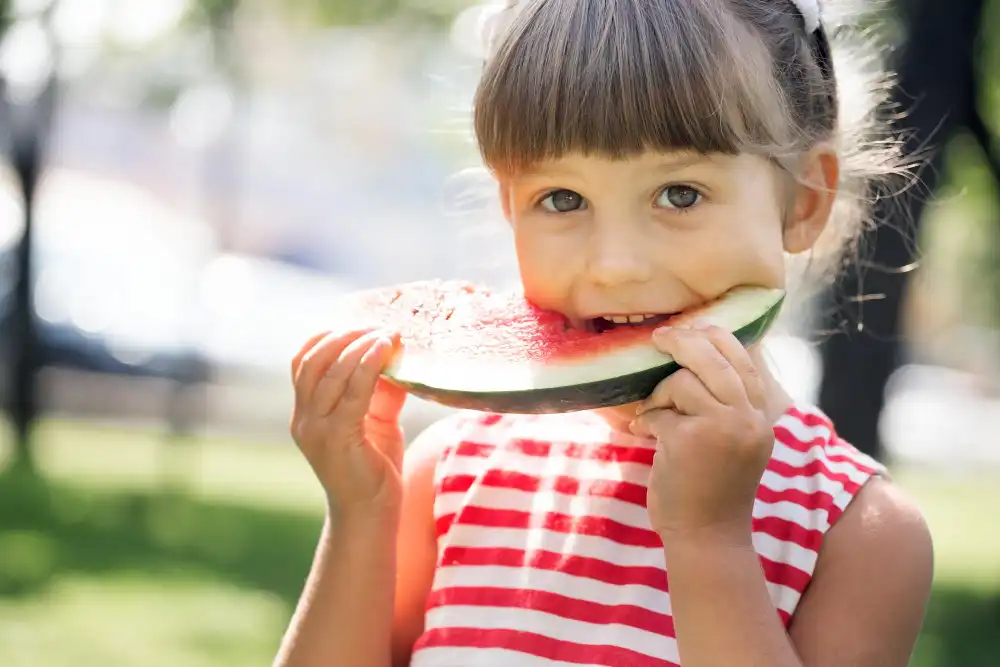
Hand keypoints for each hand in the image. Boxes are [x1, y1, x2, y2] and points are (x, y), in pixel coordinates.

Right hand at [290, 328, 408, 517]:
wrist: (370, 517)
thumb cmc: (374, 471)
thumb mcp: (378, 421)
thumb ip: (382, 390)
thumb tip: (398, 356)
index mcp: (306, 414)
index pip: (302, 362)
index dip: (327, 337)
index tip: (360, 324)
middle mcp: (303, 420)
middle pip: (312, 360)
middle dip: (343, 336)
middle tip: (376, 326)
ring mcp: (316, 430)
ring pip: (329, 372)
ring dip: (358, 346)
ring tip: (385, 334)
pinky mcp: (337, 438)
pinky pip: (352, 392)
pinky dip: (368, 366)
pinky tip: (385, 351)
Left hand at [631, 322, 773, 537]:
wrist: (708, 537)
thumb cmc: (712, 489)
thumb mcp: (734, 443)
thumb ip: (726, 406)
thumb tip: (697, 353)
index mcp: (761, 418)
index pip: (745, 360)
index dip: (716, 338)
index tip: (692, 329)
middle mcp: (748, 420)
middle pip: (716, 358)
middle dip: (683, 341)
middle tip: (660, 337)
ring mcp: (722, 429)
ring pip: (683, 382)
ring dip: (660, 395)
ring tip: (654, 415)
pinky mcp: (689, 440)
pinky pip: (659, 412)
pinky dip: (647, 422)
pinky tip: (644, 434)